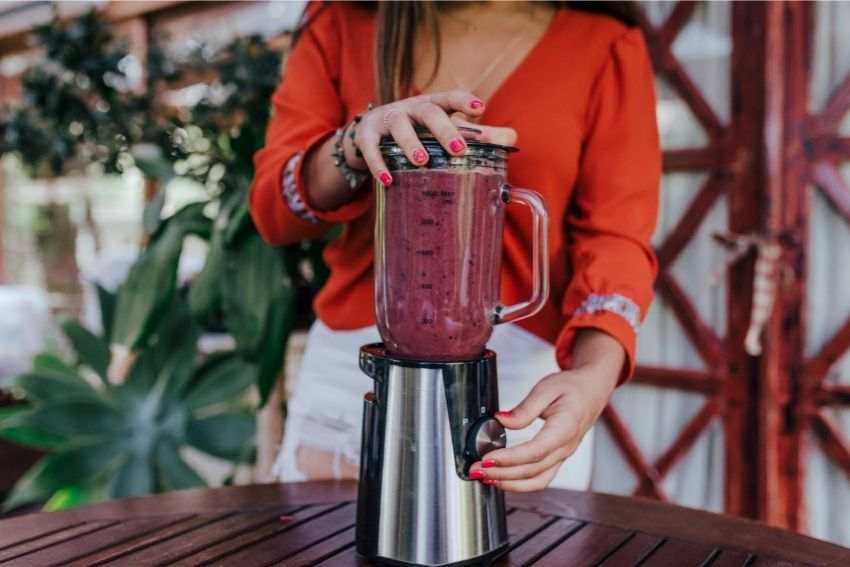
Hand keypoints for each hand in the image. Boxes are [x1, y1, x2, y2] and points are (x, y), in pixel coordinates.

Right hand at [346, 89, 516, 182]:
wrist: (371, 135)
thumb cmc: (418, 132)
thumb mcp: (445, 130)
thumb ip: (479, 136)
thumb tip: (513, 138)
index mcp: (434, 105)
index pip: (451, 97)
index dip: (465, 101)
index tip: (480, 109)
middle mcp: (412, 108)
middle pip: (429, 111)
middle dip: (444, 129)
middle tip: (459, 148)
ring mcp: (388, 119)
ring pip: (399, 126)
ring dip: (411, 143)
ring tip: (422, 161)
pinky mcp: (366, 134)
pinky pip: (371, 147)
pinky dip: (378, 163)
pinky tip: (388, 180)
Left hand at [469, 330, 623, 491]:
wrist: (591, 392)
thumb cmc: (571, 388)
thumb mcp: (546, 388)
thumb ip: (524, 408)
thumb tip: (501, 420)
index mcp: (565, 428)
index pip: (536, 451)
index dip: (510, 459)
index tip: (488, 459)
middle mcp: (565, 448)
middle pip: (533, 470)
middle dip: (502, 474)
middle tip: (476, 470)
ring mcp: (563, 456)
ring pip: (537, 481)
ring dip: (509, 484)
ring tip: (485, 478)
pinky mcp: (557, 459)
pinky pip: (540, 478)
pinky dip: (519, 483)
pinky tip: (501, 478)